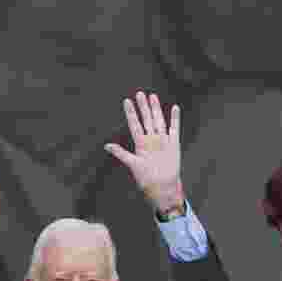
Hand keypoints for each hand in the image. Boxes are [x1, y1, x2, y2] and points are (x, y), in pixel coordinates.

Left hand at [104, 91, 183, 213]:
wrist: (163, 186)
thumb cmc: (147, 178)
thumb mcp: (133, 164)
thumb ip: (121, 153)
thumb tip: (106, 146)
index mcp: (140, 143)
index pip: (134, 124)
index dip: (131, 113)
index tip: (126, 102)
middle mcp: (151, 139)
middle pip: (146, 119)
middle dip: (143, 107)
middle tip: (140, 94)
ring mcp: (162, 140)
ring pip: (158, 121)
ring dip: (156, 109)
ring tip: (152, 96)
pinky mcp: (174, 144)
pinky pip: (174, 128)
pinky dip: (175, 119)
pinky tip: (174, 108)